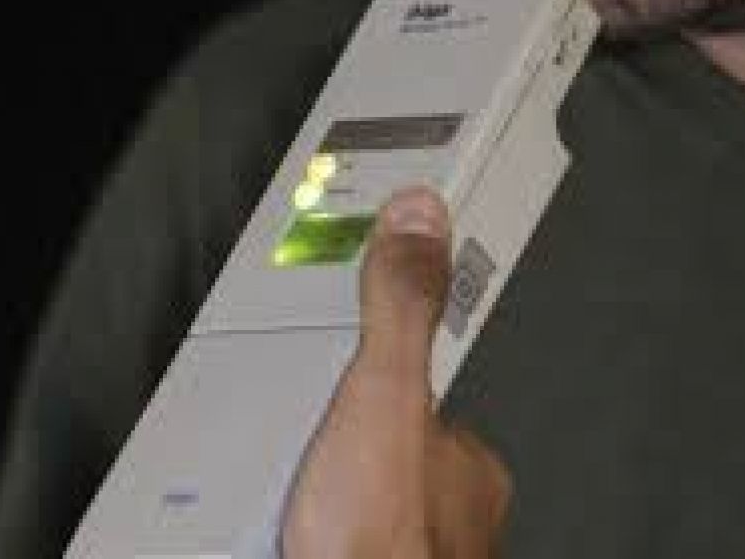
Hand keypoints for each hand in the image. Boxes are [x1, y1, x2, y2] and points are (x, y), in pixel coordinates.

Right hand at [281, 187, 511, 558]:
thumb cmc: (379, 543)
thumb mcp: (385, 395)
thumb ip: (401, 307)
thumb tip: (424, 219)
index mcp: (463, 456)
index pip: (411, 391)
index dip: (361, 379)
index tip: (330, 386)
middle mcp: (448, 507)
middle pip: (373, 440)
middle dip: (328, 441)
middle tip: (294, 455)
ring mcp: (409, 543)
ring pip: (349, 489)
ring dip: (311, 487)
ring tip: (281, 496)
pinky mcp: (362, 556)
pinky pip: (327, 529)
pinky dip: (303, 526)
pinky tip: (282, 530)